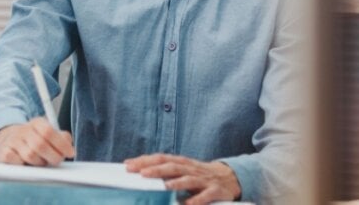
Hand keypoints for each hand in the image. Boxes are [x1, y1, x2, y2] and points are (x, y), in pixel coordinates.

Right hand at [0, 118, 74, 165]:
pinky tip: (25, 163)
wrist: (8, 139)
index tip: (70, 153)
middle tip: (57, 161)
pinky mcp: (3, 151)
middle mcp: (23, 130)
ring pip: (30, 155)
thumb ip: (62, 138)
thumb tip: (70, 147)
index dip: (61, 144)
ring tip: (41, 162)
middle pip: (40, 145)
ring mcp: (12, 140)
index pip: (49, 131)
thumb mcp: (48, 135)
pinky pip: (17, 161)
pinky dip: (24, 165)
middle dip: (53, 156)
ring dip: (39, 163)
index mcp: (36, 123)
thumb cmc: (33, 140)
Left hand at [124, 154, 240, 204]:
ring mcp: (204, 179)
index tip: (128, 164)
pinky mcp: (216, 190)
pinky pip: (206, 195)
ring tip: (165, 186)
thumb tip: (140, 173)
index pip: (160, 158)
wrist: (230, 177)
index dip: (144, 160)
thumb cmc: (199, 175)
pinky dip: (197, 199)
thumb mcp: (182, 170)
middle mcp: (191, 169)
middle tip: (141, 174)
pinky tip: (189, 204)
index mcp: (181, 163)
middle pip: (172, 167)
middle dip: (156, 169)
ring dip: (177, 182)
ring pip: (189, 179)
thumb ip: (165, 171)